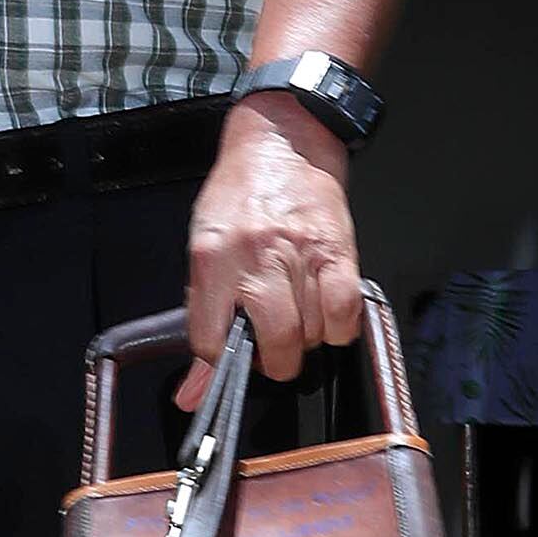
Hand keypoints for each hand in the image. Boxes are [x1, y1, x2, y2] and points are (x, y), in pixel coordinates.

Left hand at [179, 91, 363, 408]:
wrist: (281, 141)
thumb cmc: (240, 197)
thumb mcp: (204, 250)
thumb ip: (200, 321)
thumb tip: (193, 395)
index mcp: (212, 258)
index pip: (212, 341)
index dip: (220, 359)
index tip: (229, 352)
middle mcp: (255, 256)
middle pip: (274, 344)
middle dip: (273, 362)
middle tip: (271, 347)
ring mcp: (300, 253)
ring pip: (311, 334)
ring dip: (305, 339)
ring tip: (297, 316)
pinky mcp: (338, 249)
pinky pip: (345, 313)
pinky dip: (337, 327)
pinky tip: (326, 312)